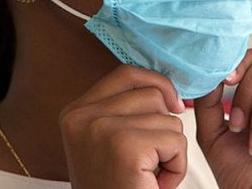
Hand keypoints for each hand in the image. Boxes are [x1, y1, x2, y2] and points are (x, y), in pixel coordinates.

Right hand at [59, 65, 188, 188]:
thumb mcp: (109, 143)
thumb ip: (126, 111)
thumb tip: (170, 89)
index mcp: (75, 112)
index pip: (126, 74)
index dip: (157, 85)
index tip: (173, 106)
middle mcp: (81, 116)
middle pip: (151, 94)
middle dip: (165, 126)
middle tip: (150, 162)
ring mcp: (100, 129)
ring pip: (167, 117)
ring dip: (171, 150)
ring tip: (150, 176)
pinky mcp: (124, 147)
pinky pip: (175, 140)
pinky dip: (177, 166)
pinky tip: (156, 184)